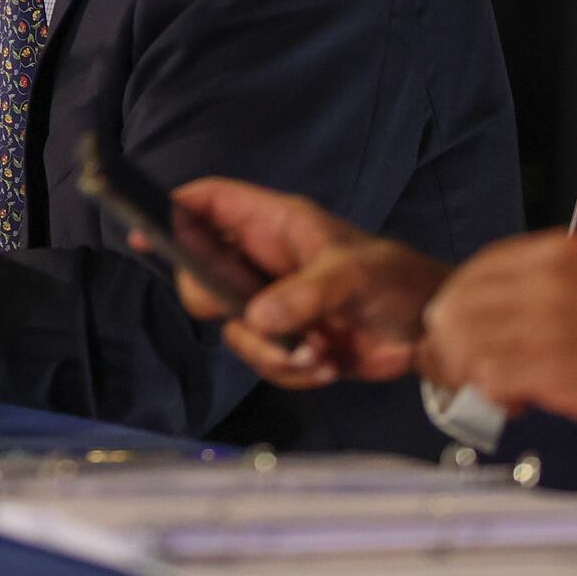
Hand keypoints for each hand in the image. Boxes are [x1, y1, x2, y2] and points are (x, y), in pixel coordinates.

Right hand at [152, 178, 452, 388]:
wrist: (433, 332)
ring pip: (234, 330)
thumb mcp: (352, 277)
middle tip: (246, 315)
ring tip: (318, 352)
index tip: (143, 231)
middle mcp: (267, 262)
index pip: (212, 204)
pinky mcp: (290, 343)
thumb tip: (257, 319)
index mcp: (277, 225)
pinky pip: (265, 361)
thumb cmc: (398, 280)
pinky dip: (295, 372)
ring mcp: (276, 304)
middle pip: (204, 275)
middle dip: (219, 306)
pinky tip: (330, 364)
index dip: (175, 211)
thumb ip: (303, 295)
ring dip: (271, 352)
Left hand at [418, 229, 576, 436]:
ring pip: (465, 344)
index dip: (459, 306)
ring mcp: (546, 320)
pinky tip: (517, 402)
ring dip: (470, 374)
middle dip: (452, 345)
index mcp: (556, 252)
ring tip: (500, 389)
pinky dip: (493, 394)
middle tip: (468, 372)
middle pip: (457, 307)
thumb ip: (542, 287)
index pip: (475, 271)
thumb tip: (493, 314)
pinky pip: (490, 377)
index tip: (460, 333)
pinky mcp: (552, 363)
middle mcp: (544, 278)